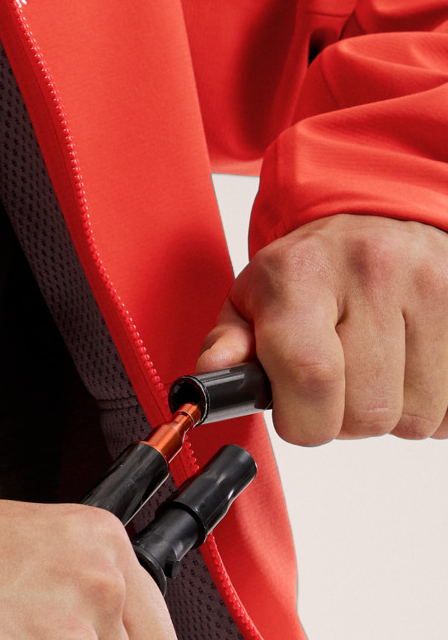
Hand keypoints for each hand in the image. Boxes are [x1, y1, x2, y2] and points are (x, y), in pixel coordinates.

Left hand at [198, 213, 447, 444]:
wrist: (377, 220)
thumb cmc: (312, 269)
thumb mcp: (255, 296)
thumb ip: (230, 342)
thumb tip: (214, 374)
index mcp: (303, 272)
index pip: (309, 374)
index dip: (303, 419)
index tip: (297, 415)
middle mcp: (373, 273)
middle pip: (368, 412)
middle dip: (345, 419)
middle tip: (337, 385)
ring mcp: (432, 289)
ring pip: (417, 417)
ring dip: (392, 413)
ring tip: (374, 369)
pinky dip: (431, 405)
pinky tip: (408, 368)